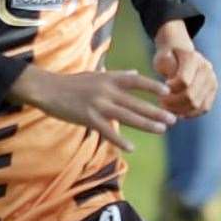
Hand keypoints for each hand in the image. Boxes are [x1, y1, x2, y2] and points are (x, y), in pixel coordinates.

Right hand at [9, 65, 173, 152]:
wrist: (46, 89)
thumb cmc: (72, 82)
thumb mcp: (97, 74)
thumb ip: (118, 75)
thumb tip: (136, 73)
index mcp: (109, 78)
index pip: (136, 81)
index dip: (152, 86)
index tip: (167, 92)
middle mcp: (106, 90)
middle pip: (136, 103)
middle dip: (156, 111)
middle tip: (173, 119)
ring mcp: (97, 104)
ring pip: (127, 116)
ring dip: (146, 124)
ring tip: (162, 130)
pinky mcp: (87, 118)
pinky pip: (107, 131)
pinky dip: (119, 140)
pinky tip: (131, 147)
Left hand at [153, 38, 216, 117]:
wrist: (181, 55)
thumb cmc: (167, 58)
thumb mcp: (161, 58)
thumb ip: (165, 67)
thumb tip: (172, 83)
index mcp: (193, 58)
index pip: (183, 81)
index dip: (169, 90)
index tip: (161, 90)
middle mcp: (206, 68)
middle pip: (190, 96)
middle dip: (173, 103)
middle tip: (162, 103)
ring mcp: (212, 79)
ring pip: (197, 105)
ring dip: (181, 110)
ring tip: (168, 108)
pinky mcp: (213, 90)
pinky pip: (204, 108)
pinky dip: (190, 113)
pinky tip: (178, 111)